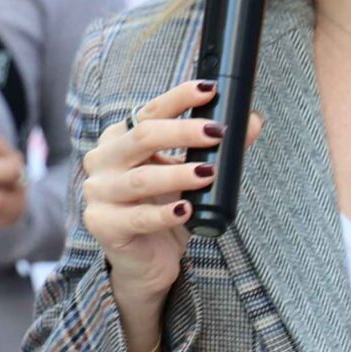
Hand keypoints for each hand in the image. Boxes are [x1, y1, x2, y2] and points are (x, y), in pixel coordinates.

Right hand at [80, 79, 259, 310]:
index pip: (150, 111)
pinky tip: (185, 210)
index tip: (210, 90)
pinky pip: (137, 218)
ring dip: (179, 174)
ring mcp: (98, 193)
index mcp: (120, 139)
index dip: (179, 98)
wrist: (147, 261)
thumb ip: (216, 149)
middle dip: (183, 131)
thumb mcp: (191, 176)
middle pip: (143, 136)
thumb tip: (252, 120)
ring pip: (142, 179)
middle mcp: (103, 160)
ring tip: (209, 173)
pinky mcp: (103, 224)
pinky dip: (164, 214)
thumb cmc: (164, 210)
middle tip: (217, 133)